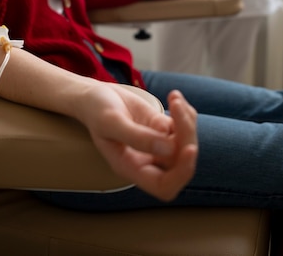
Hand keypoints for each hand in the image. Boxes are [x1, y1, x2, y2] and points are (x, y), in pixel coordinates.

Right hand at [77, 83, 197, 201]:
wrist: (93, 95)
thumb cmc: (97, 110)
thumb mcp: (111, 121)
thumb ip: (137, 137)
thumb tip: (170, 148)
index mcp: (131, 167)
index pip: (164, 186)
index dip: (181, 172)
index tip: (189, 148)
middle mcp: (146, 160)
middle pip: (180, 162)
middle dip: (186, 135)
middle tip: (177, 107)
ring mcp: (156, 144)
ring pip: (185, 142)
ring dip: (186, 119)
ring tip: (174, 98)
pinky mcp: (161, 128)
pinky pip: (183, 126)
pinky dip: (185, 112)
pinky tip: (174, 97)